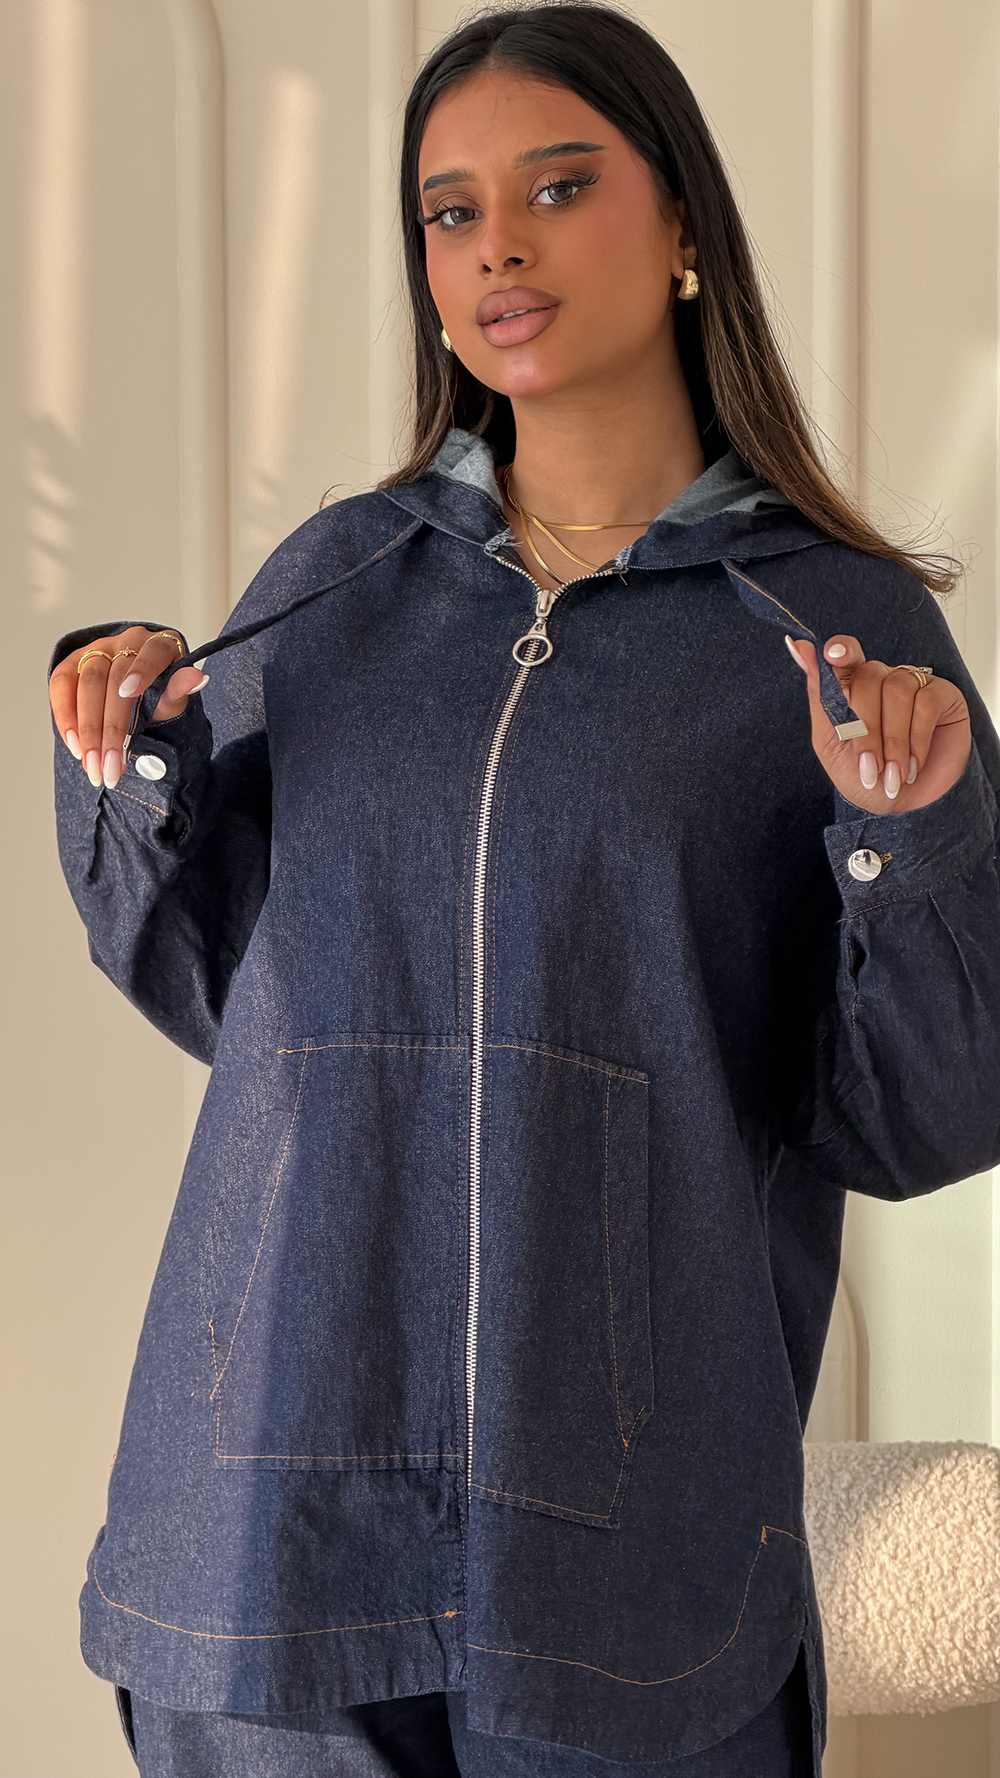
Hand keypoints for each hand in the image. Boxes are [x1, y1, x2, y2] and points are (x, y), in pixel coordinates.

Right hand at [49, 625, 208, 790]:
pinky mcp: (73, 663)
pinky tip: (75, 746)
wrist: (142, 700)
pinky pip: (61, 685)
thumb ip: (178, 692)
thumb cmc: (163, 699)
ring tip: (93, 765)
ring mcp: (97, 650)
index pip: (152, 653)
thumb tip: (198, 678)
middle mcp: (126, 641)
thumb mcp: (175, 702)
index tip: (129, 693)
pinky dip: (65, 717)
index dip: (141, 670)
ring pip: (85, 684)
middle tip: (110, 767)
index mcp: (159, 644)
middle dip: (110, 727)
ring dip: (86, 730)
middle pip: (112, 678)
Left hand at [785, 632, 971, 814]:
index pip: (845, 654)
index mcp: (851, 687)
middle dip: (866, 730)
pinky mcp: (943, 696)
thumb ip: (819, 695)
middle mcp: (882, 679)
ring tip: (893, 775)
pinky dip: (917, 738)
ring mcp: (913, 685)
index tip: (832, 655)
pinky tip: (914, 764)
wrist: (902, 808)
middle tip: (869, 769)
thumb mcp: (830, 741)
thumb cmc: (863, 776)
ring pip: (898, 689)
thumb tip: (799, 646)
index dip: (841, 650)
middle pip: (868, 677)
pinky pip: (926, 702)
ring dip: (893, 740)